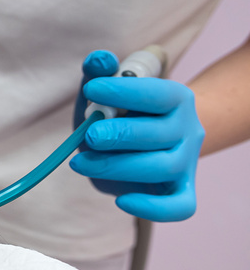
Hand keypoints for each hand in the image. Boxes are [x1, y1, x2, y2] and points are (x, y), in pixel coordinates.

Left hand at [69, 52, 202, 220]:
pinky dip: (154, 208)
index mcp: (175, 98)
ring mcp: (186, 162)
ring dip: (119, 166)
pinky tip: (121, 199)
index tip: (92, 90)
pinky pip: (180, 207)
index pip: (157, 94)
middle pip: (160, 134)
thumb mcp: (106, 90)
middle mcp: (187, 129)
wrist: (144, 141)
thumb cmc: (120, 112)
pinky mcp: (180, 191)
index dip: (126, 91)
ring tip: (80, 162)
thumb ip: (99, 72)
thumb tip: (98, 60)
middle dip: (121, 134)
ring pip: (161, 167)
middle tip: (89, 135)